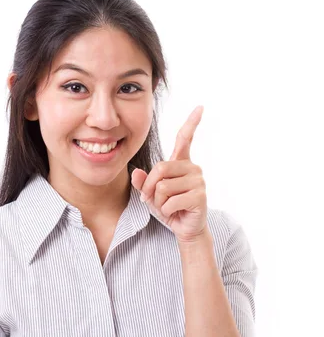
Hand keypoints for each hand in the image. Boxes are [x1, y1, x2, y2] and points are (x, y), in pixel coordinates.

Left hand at [131, 106, 207, 242]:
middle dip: (150, 187)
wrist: (184, 228)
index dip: (192, 122)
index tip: (200, 107)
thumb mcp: (151, 193)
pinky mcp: (200, 196)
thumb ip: (142, 182)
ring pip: (163, 186)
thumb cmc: (169, 207)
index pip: (185, 138)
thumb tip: (136, 172)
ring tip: (168, 206)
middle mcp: (192, 167)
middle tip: (152, 199)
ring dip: (158, 201)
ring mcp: (198, 181)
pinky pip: (170, 201)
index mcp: (181, 163)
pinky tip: (175, 212)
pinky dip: (166, 210)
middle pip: (160, 168)